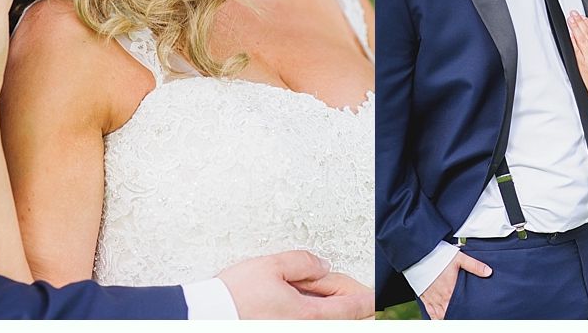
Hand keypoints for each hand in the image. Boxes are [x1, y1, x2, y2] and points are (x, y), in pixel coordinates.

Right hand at [218, 250, 373, 318]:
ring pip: (329, 325)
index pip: (352, 308)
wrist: (208, 318)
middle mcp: (305, 332)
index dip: (369, 299)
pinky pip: (312, 327)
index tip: (379, 295)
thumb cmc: (233, 298)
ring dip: (338, 314)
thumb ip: (302, 263)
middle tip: (363, 297)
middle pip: (345, 322)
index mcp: (308, 315)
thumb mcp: (271, 266)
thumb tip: (320, 265)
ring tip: (331, 296)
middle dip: (357, 308)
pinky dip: (319, 317)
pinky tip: (311, 306)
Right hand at [419, 250, 491, 319]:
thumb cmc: (438, 256)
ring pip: (440, 316)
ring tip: (453, 318)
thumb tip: (489, 272)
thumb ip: (474, 265)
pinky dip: (435, 317)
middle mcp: (441, 299)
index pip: (459, 309)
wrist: (419, 254)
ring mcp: (431, 299)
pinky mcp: (424, 297)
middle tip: (462, 316)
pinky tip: (439, 318)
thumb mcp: (459, 258)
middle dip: (456, 316)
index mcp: (450, 292)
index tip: (470, 315)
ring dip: (446, 317)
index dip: (465, 313)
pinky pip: (430, 312)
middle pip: (450, 314)